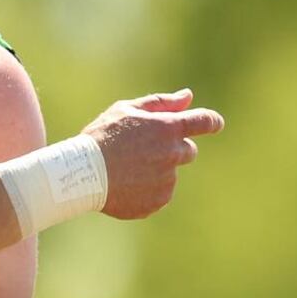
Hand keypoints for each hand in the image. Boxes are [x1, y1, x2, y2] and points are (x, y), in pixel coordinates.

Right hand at [82, 89, 223, 219]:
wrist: (82, 173)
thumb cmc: (102, 136)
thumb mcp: (126, 110)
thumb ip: (161, 103)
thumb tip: (188, 97)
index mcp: (168, 128)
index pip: (204, 122)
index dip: (211, 121)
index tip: (214, 123)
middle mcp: (173, 154)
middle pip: (188, 150)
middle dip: (172, 147)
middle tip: (143, 148)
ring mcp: (167, 180)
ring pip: (169, 173)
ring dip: (155, 169)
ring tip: (125, 168)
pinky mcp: (158, 201)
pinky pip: (158, 193)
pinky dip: (146, 188)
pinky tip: (124, 183)